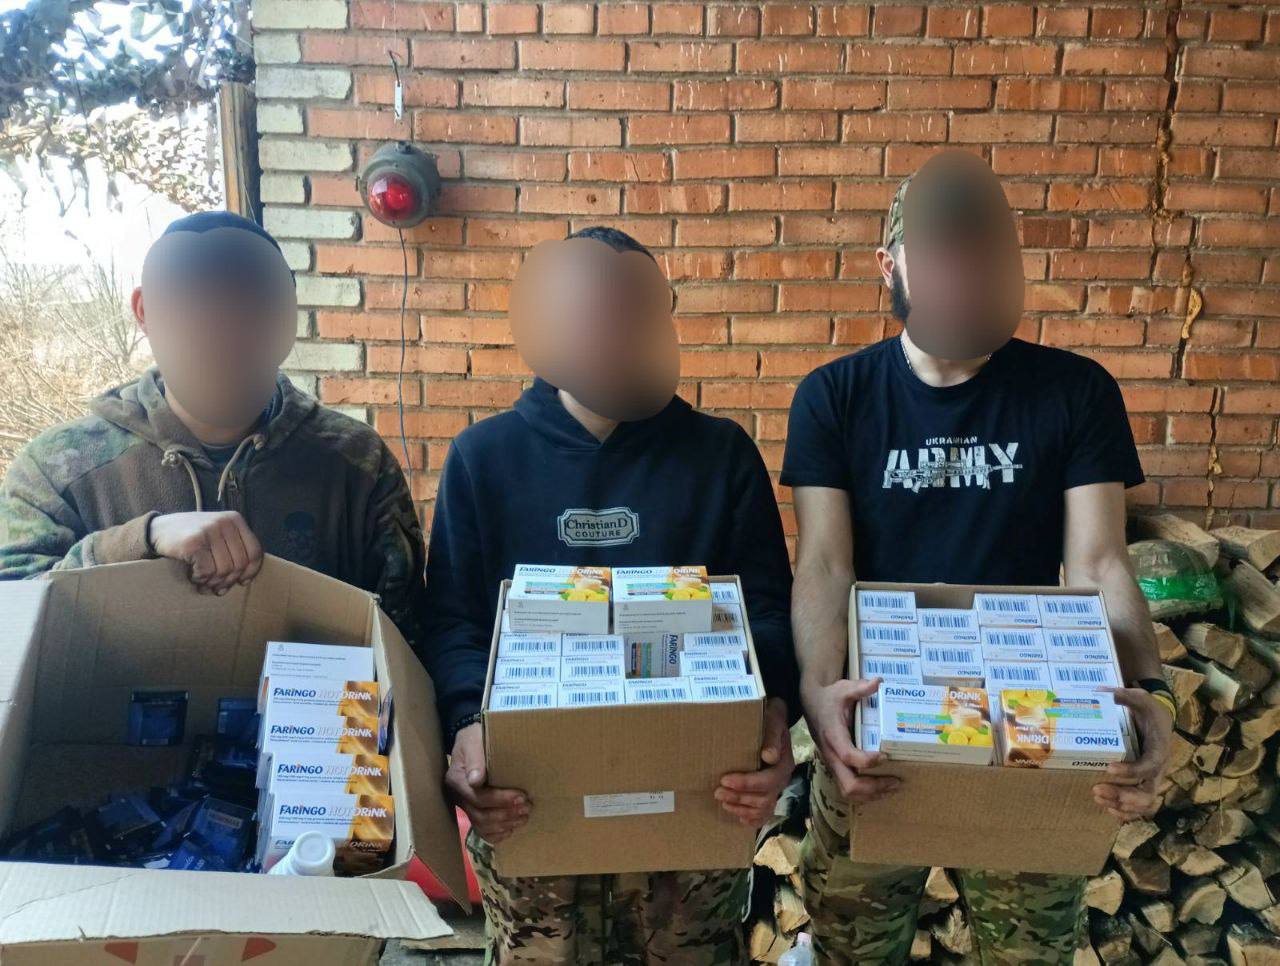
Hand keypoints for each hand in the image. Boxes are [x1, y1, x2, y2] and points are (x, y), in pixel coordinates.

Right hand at [149, 511, 263, 594]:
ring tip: (203, 582)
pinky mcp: (193, 543)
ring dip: (213, 582)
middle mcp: (224, 522)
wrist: (158, 529)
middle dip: (228, 581)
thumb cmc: (193, 538)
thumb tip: (245, 580)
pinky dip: (200, 579)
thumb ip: (234, 550)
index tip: (241, 582)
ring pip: (224, 570)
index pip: (255, 551)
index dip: (250, 571)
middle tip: (215, 587)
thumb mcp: (218, 535)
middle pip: (239, 564)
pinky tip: (192, 575)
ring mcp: (208, 531)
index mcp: (235, 520)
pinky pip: (207, 571)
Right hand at [444, 723, 528, 843]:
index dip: (500, 800)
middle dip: (505, 814)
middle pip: (480, 815)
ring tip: (523, 818)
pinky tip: (510, 830)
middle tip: (527, 808)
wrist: (473, 739)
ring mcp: (464, 805)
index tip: (522, 796)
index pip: (478, 797)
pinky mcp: (472, 810)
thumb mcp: (474, 739)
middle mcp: (458, 796)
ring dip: (504, 825)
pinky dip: (496, 834)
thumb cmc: (476, 737)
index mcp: (456, 779)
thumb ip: (475, 757)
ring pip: (481, 826)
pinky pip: (481, 831)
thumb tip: (475, 780)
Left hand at [716, 698, 794, 826]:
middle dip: (739, 797)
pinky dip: (752, 819)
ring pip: (763, 809)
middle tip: (717, 791)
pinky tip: (739, 818)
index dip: (746, 784)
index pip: (768, 781)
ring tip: (723, 802)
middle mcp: (782, 779)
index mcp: (784, 763)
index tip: (725, 779)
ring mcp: (776, 788)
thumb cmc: (770, 717)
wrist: (774, 718)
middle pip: (764, 798)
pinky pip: (765, 813)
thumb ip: (771, 735)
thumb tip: (769, 756)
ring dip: (742, 809)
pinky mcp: (769, 792)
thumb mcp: (773, 718)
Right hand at [802, 676, 899, 803]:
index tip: (885, 755)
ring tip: (893, 787)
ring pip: (848, 791)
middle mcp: (831, 754)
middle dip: (874, 787)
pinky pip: (848, 788)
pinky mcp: (836, 766)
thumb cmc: (830, 697)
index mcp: (833, 735)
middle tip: (896, 781)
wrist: (812, 703)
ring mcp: (833, 763)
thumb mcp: (843, 688)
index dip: (866, 761)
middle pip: (849, 784)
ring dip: (872, 794)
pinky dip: (866, 793)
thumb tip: (878, 681)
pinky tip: (882, 788)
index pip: (848, 755)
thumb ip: (859, 687)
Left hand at [1093, 687, 1173, 820]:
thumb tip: (1100, 690)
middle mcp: (1158, 768)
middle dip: (1123, 795)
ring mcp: (1152, 778)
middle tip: (1097, 789)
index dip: (1131, 771)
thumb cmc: (1150, 710)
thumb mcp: (1140, 697)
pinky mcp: (1145, 782)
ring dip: (1121, 805)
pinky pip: (1139, 805)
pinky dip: (1126, 811)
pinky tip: (1107, 808)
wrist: (1161, 718)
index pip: (1149, 766)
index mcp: (1159, 749)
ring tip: (1097, 797)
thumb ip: (1124, 694)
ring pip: (1144, 803)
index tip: (1109, 768)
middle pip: (1148, 792)